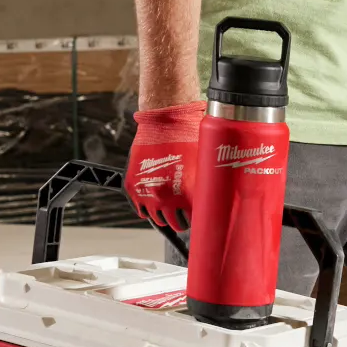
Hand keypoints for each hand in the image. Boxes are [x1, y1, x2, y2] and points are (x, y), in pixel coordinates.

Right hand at [125, 102, 203, 227]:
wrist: (166, 122)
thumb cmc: (189, 139)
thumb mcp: (204, 165)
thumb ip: (206, 188)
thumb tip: (213, 202)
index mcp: (187, 195)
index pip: (195, 222)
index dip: (198, 219)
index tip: (199, 216)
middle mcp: (166, 198)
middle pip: (176, 225)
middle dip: (182, 220)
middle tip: (184, 214)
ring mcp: (148, 194)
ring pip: (158, 220)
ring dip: (165, 216)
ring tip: (170, 208)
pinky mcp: (133, 188)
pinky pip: (141, 210)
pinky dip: (148, 208)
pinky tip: (156, 202)